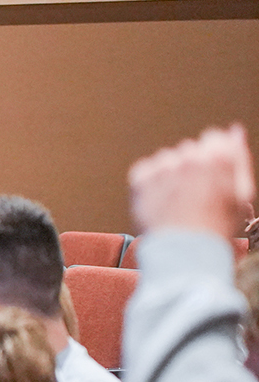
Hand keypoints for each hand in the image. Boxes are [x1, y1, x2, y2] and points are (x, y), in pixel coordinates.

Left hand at [129, 124, 253, 239]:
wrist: (183, 252)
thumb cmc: (216, 225)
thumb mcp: (240, 193)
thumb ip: (238, 157)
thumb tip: (234, 130)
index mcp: (220, 158)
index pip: (213, 137)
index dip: (212, 158)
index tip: (210, 176)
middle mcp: (191, 158)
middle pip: (189, 149)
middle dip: (192, 166)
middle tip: (194, 195)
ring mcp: (164, 167)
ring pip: (167, 159)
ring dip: (171, 174)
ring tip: (177, 202)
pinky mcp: (142, 178)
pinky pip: (146, 169)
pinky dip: (151, 183)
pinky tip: (160, 202)